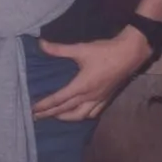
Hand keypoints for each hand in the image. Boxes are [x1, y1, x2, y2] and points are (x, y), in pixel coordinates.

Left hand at [32, 28, 152, 121]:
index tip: (33, 110)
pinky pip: (93, 113)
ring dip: (66, 118)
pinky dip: (82, 116)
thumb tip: (41, 44)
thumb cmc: (104, 51)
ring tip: (55, 117)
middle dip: (50, 114)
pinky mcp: (107, 98)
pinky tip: (79, 114)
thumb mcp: (80, 49)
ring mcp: (99, 99)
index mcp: (81, 86)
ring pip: (80, 115)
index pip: (59, 99)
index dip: (45, 105)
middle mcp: (89, 96)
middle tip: (36, 117)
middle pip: (66, 110)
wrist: (129, 54)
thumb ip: (59, 49)